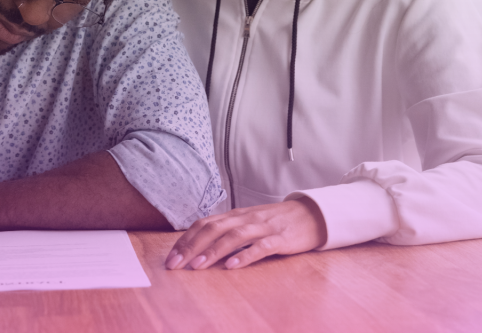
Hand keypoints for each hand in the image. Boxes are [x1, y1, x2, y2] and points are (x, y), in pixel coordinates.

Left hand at [164, 197, 326, 270]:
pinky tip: (232, 266)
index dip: (186, 240)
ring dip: (213, 251)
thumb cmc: (274, 222)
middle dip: (192, 247)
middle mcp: (245, 218)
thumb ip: (226, 230)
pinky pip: (261, 247)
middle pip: (213, 229)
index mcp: (235, 215)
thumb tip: (198, 245)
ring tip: (197, 266)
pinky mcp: (280, 239)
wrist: (310, 214)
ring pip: (234, 236)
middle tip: (176, 264)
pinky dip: (245, 255)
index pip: (204, 224)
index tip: (171, 257)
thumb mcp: (247, 223)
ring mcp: (263, 228)